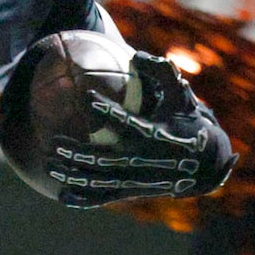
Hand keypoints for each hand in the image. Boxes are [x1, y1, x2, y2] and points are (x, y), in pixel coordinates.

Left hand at [45, 52, 235, 207]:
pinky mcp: (134, 192)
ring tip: (50, 163)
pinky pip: (106, 198)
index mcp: (158, 136)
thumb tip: (137, 56)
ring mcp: (139, 181)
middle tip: (54, 140)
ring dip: (75, 174)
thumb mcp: (181, 96)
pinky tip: (61, 195)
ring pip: (102, 182)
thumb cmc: (187, 123)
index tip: (87, 97)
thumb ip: (163, 74)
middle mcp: (146, 161)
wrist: (205, 164)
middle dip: (79, 152)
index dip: (109, 111)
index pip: (130, 124)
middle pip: (107, 159)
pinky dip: (84, 199)